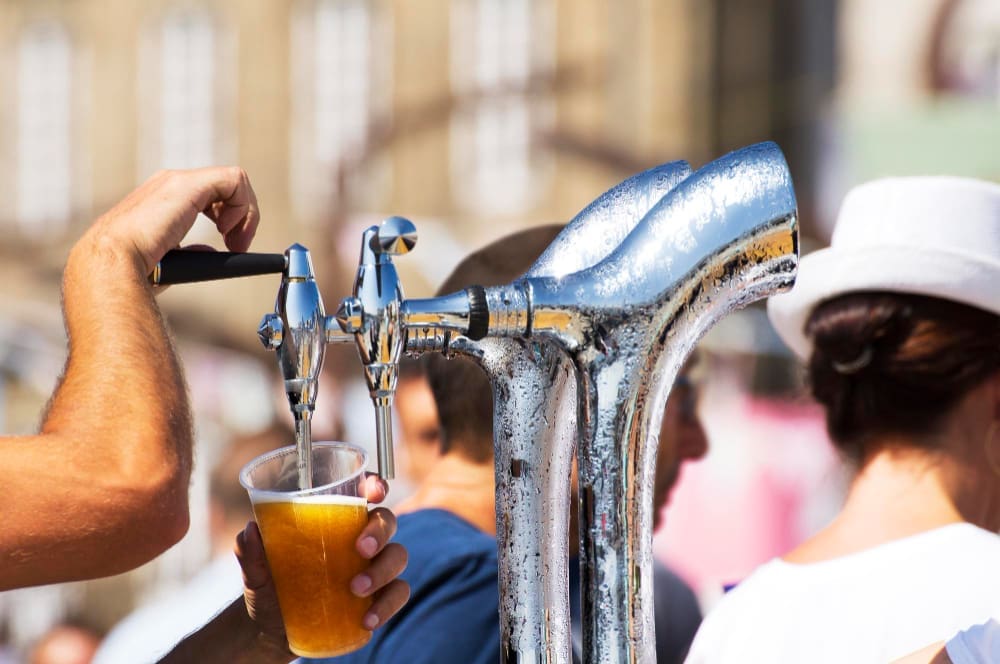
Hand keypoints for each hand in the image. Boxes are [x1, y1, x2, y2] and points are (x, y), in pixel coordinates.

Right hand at [83, 166, 259, 273]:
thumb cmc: (135, 268)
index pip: (211, 196)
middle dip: (243, 217)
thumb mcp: (170, 257)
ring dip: (246, 214)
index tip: (232, 247)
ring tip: (235, 241)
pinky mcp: (188, 184)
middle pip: (226, 187)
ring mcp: (178, 181)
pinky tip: (228, 230)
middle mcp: (172, 183)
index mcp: (166, 198)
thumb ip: (190, 248)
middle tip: (238, 246)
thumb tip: (210, 251)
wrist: (112, 263)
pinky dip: (243, 206)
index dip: (230, 219)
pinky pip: (234, 179)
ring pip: (234, 181)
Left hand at [235, 475, 409, 643]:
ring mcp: (374, 567)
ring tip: (356, 589)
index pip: (363, 492)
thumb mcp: (256, 571)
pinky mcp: (380, 597)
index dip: (375, 484)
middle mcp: (361, 538)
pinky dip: (388, 605)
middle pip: (386, 520)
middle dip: (380, 531)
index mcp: (337, 519)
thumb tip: (250, 531)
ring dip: (383, 570)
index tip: (375, 491)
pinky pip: (398, 593)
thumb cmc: (270, 587)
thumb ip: (250, 552)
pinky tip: (367, 620)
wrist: (273, 630)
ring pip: (398, 556)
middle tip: (362, 549)